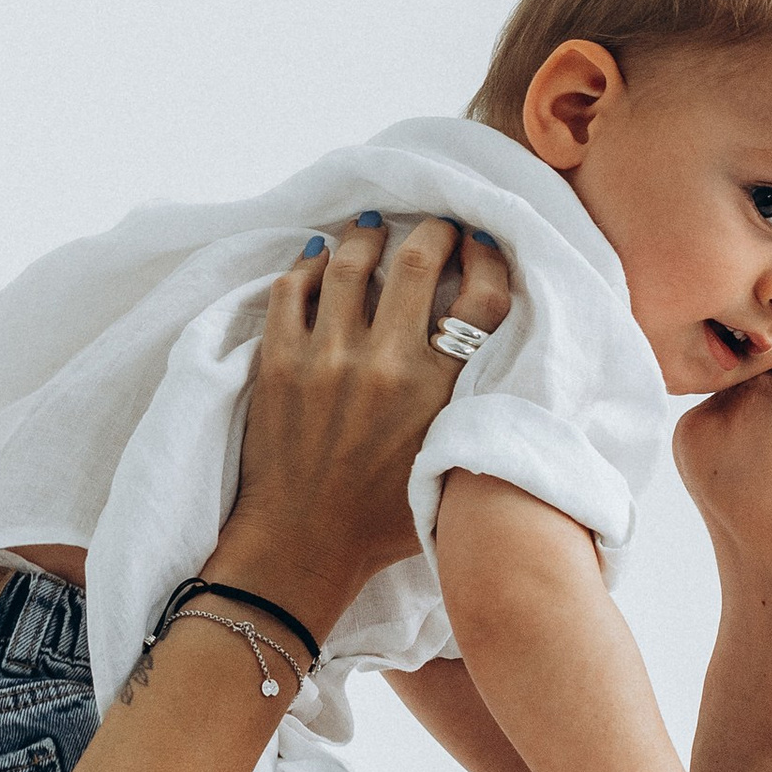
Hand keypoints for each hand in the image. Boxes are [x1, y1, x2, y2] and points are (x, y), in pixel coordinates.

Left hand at [212, 215, 511, 643]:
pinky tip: (321, 258)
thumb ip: (472, 412)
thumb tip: (493, 359)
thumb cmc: (384, 520)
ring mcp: (325, 360)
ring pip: (350, 263)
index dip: (487, 259)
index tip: (480, 245)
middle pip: (418, 263)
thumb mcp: (451, 467)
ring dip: (367, 236)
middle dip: (432, 231)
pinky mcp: (278, 363)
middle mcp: (385, 367)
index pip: (481, 301)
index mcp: (437, 395)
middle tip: (434, 226)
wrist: (303, 545)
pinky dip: (309, 265)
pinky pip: (293, 289)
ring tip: (374, 226)